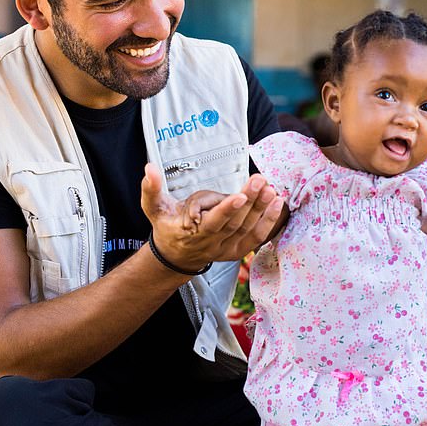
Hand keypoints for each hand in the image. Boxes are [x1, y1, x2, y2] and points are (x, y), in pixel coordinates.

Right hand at [141, 163, 283, 271]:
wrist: (176, 256)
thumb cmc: (167, 227)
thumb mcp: (154, 208)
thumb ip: (151, 189)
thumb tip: (149, 169)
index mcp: (192, 234)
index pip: (212, 222)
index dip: (226, 210)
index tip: (239, 196)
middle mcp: (211, 243)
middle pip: (234, 223)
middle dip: (249, 202)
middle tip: (260, 181)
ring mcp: (225, 249)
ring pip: (246, 229)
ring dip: (261, 209)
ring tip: (270, 189)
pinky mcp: (237, 250)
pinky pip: (255, 237)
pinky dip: (268, 221)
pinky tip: (277, 203)